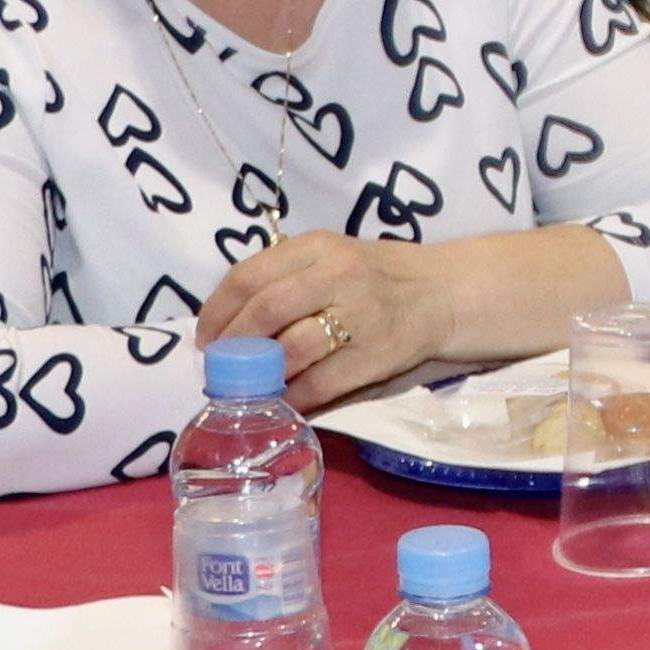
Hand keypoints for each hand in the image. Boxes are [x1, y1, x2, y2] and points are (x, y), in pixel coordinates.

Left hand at [196, 232, 498, 408]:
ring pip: (291, 349)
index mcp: (318, 247)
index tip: (206, 337)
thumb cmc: (375, 277)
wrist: (444, 293)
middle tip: (222, 366)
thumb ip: (285, 278)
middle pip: (266, 310)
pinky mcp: (376, 354)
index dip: (217, 312)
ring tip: (249, 386)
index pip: (249, 276)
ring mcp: (360, 315)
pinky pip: (321, 382)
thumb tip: (226, 323)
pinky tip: (284, 402)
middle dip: (234, 345)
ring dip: (261, 375)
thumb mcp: (331, 257)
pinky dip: (295, 397)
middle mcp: (338, 275)